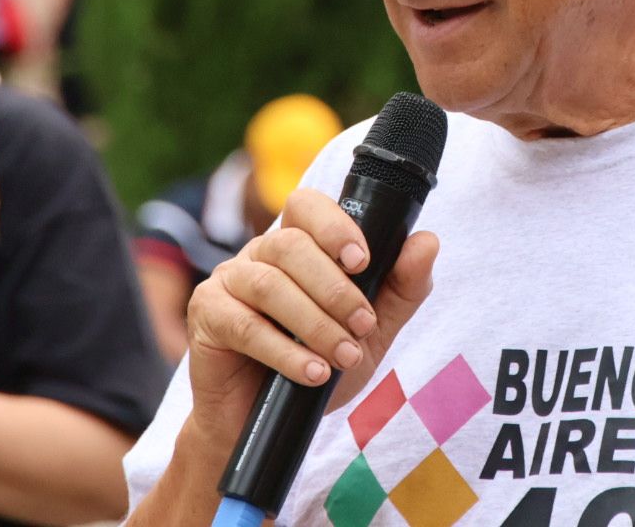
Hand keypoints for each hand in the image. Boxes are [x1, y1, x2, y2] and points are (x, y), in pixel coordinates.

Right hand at [182, 188, 437, 447]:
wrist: (268, 427)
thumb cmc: (317, 365)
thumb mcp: (371, 331)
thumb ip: (401, 287)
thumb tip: (427, 241)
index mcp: (295, 244)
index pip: (307, 206)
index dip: (334, 226)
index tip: (363, 261)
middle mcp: (257, 254)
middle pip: (289, 245)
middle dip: (334, 288)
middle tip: (363, 326)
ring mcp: (226, 282)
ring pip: (268, 284)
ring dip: (315, 322)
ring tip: (343, 356)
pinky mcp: (206, 318)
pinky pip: (245, 326)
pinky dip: (285, 351)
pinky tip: (312, 373)